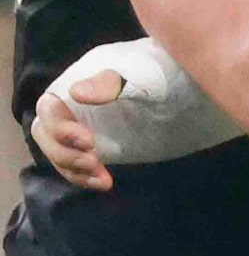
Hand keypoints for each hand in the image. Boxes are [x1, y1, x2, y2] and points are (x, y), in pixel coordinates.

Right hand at [37, 39, 243, 188]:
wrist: (196, 91)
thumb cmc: (167, 74)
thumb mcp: (142, 76)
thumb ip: (111, 83)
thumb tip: (76, 93)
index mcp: (79, 83)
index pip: (49, 107)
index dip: (59, 126)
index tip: (87, 141)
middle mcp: (78, 106)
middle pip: (46, 131)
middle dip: (62, 151)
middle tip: (93, 161)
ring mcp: (91, 127)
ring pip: (59, 151)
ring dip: (72, 167)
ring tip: (101, 177)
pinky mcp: (107, 147)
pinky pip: (81, 164)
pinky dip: (85, 176)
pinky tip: (105, 182)